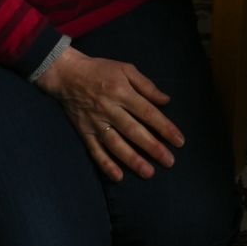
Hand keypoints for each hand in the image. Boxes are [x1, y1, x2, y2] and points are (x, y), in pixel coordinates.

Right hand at [37, 46, 183, 180]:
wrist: (67, 74)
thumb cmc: (100, 70)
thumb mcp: (126, 69)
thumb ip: (146, 85)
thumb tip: (166, 101)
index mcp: (122, 92)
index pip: (148, 113)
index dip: (164, 127)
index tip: (179, 141)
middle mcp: (109, 109)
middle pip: (134, 131)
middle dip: (152, 147)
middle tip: (169, 161)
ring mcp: (96, 122)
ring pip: (115, 144)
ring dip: (132, 160)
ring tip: (148, 172)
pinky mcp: (84, 131)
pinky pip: (95, 150)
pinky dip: (105, 164)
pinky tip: (118, 177)